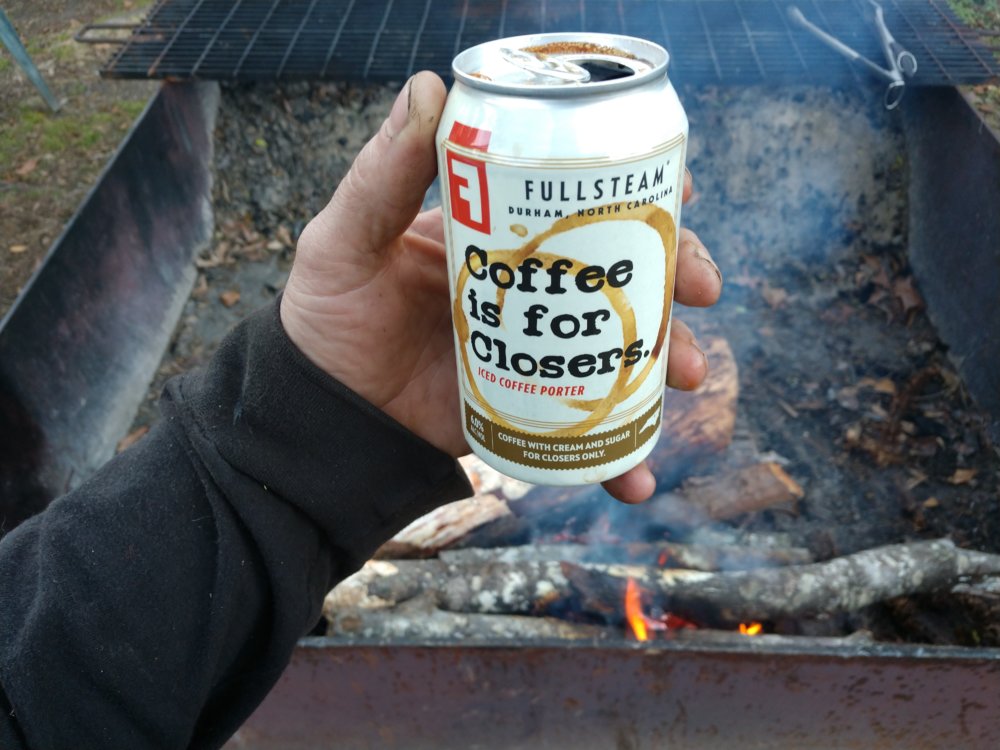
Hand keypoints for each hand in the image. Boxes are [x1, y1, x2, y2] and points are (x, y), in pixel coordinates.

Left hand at [280, 72, 721, 503]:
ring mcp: (536, 351)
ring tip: (692, 377)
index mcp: (496, 236)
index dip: (635, 193)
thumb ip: (382, 174)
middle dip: (675, 276)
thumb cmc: (328, 318)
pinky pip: (589, 428)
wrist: (323, 416)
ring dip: (669, 360)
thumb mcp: (346, 239)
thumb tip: (428, 86)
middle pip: (620, 272)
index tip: (680, 191)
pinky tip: (639, 476)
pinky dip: (621, 455)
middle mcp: (529, 288)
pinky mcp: (531, 408)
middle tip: (700, 289)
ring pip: (622, 347)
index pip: (577, 202)